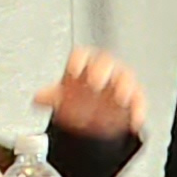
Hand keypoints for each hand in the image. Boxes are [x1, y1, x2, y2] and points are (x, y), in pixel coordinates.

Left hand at [34, 47, 148, 141]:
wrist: (94, 114)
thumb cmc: (78, 97)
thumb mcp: (62, 96)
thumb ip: (50, 96)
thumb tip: (38, 98)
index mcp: (84, 65)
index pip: (81, 56)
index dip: (78, 61)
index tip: (73, 70)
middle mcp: (103, 70)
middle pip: (105, 63)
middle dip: (101, 70)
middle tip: (95, 81)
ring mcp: (120, 82)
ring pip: (125, 78)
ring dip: (124, 86)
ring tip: (120, 97)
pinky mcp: (134, 97)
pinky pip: (139, 100)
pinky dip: (138, 110)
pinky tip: (134, 120)